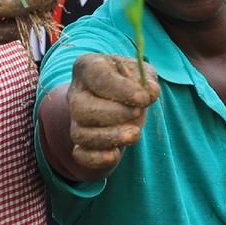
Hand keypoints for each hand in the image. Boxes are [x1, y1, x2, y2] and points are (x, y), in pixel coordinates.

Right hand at [66, 53, 159, 169]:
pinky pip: (80, 154)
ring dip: (109, 137)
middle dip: (113, 114)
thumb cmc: (130, 81)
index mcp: (89, 66)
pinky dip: (95, 157)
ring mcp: (75, 119)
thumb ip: (146, 80)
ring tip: (135, 134)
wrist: (120, 101)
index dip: (121, 89)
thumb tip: (151, 92)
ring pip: (80, 133)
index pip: (99, 77)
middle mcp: (76, 93)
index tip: (144, 99)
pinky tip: (114, 155)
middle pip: (82, 108)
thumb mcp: (141, 72)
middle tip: (138, 114)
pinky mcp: (80, 142)